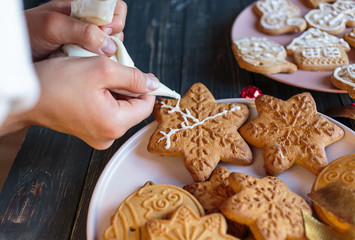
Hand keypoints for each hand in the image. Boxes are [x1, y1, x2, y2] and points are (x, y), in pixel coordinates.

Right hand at [23, 56, 157, 148]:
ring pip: (121, 110)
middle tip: (110, 73)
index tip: (134, 73)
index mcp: (114, 124)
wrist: (28, 98)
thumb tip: (153, 84)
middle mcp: (109, 136)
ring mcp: (99, 137)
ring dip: (116, 92)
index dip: (145, 87)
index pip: (146, 106)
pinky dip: (106, 100)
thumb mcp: (101, 70)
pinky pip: (109, 115)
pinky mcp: (91, 133)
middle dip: (127, 88)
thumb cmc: (58, 83)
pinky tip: (92, 90)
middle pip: (134, 108)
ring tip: (97, 81)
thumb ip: (133, 77)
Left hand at [25, 0, 126, 60]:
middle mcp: (87, 23)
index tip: (105, 31)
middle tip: (96, 47)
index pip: (113, 7)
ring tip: (87, 58)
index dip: (114, 19)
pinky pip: (103, 60)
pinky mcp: (85, 58)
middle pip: (117, 28)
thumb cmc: (27, 33)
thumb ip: (83, 31)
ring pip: (112, 46)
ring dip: (106, 54)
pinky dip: (100, 65)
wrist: (13, 56)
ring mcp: (88, 41)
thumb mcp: (53, 26)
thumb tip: (110, 45)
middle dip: (112, 38)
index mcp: (81, 7)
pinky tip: (88, 67)